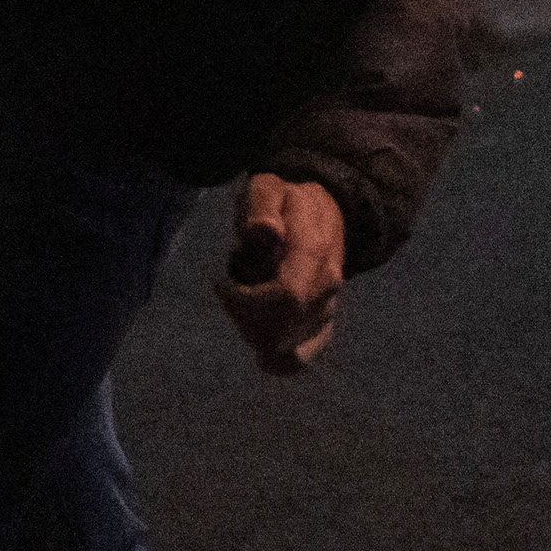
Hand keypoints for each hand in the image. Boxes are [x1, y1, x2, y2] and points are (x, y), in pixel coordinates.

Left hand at [221, 173, 347, 374]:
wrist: (323, 213)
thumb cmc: (285, 202)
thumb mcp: (268, 189)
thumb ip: (262, 208)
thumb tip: (264, 233)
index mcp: (314, 251)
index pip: (285, 296)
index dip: (245, 299)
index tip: (222, 281)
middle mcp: (327, 285)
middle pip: (281, 327)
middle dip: (243, 316)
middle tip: (229, 290)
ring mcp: (328, 308)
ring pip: (287, 346)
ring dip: (253, 331)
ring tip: (245, 302)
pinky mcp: (324, 324)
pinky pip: (306, 357)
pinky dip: (280, 361)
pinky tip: (263, 357)